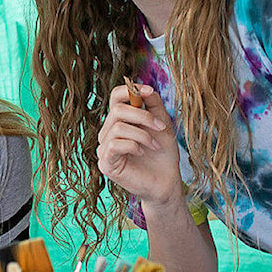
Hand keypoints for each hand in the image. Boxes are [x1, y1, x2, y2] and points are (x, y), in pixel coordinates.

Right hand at [97, 83, 183, 206]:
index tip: (150, 91)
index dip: (130, 90)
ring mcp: (105, 148)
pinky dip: (133, 145)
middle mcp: (108, 132)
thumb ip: (154, 106)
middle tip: (161, 126)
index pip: (115, 97)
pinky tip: (142, 152)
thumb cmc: (163, 155)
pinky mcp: (106, 163)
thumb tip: (146, 89)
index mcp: (120, 121)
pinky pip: (114, 144)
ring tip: (155, 145)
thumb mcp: (162, 125)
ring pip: (117, 127)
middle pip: (117, 110)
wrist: (167, 183)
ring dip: (142, 134)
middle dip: (142, 116)